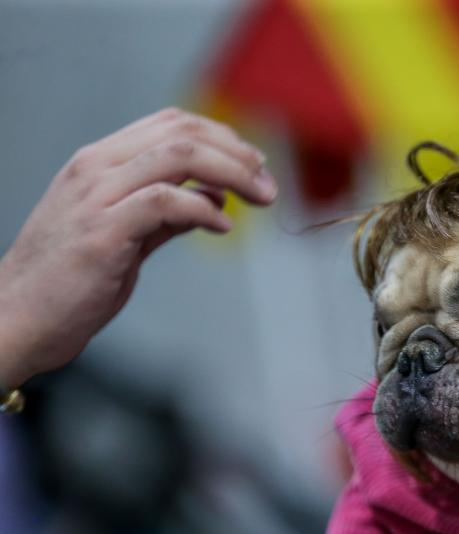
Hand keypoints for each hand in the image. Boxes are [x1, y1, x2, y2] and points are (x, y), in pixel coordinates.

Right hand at [0, 108, 275, 386]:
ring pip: (179, 156)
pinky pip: (165, 202)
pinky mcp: (103, 232)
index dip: (222, 137)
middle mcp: (96, 169)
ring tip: (259, 197)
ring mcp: (97, 197)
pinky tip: (222, 226)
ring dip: (233, 173)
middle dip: (237, 153)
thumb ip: (166, 213)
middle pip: (183, 133)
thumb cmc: (68, 281)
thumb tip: (213, 195)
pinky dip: (203, 209)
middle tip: (268, 183)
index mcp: (100, 163)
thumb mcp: (125, 235)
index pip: (171, 124)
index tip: (255, 163)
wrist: (16, 318)